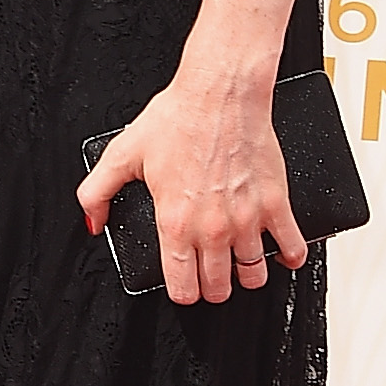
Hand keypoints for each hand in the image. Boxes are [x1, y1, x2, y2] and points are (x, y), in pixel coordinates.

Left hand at [75, 70, 306, 306]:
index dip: (183, 291)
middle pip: (218, 289)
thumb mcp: (122, 154)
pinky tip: (281, 253)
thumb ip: (97, 193)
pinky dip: (289, 257)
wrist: (220, 93)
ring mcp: (247, 219)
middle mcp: (212, 228)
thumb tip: (94, 222)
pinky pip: (292, 247)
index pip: (183, 288)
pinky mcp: (276, 204)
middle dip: (212, 288)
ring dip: (246, 275)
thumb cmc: (178, 117)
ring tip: (240, 264)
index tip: (184, 283)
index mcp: (175, 222)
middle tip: (211, 274)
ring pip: (253, 276)